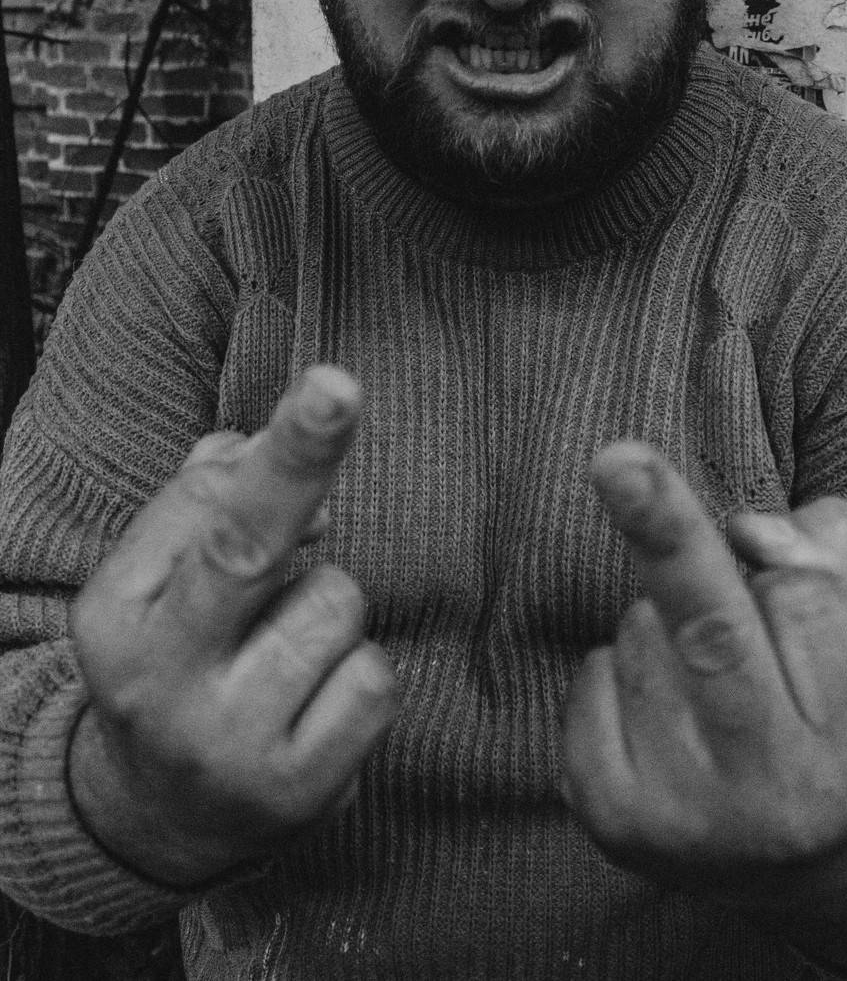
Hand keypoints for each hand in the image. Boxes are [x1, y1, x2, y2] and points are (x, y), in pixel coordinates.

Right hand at [69, 366, 399, 886]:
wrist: (157, 820)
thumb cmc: (174, 660)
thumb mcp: (155, 587)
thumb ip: (201, 505)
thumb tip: (256, 449)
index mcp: (114, 617)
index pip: (201, 504)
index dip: (279, 450)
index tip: (335, 385)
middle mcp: (160, 683)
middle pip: (244, 546)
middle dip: (296, 461)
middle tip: (338, 388)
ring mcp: (229, 745)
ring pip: (336, 602)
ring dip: (330, 610)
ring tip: (283, 655)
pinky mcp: (298, 794)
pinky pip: (374, 677)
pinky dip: (359, 675)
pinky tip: (313, 704)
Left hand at [562, 441, 846, 901]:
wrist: (795, 863)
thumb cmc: (831, 713)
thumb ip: (833, 555)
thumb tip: (747, 530)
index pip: (806, 606)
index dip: (781, 562)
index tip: (751, 534)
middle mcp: (777, 801)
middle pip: (713, 635)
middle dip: (666, 537)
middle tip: (619, 458)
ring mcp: (687, 821)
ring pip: (645, 639)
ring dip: (661, 618)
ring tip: (703, 677)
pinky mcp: (611, 821)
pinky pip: (592, 677)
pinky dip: (612, 664)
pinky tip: (655, 708)